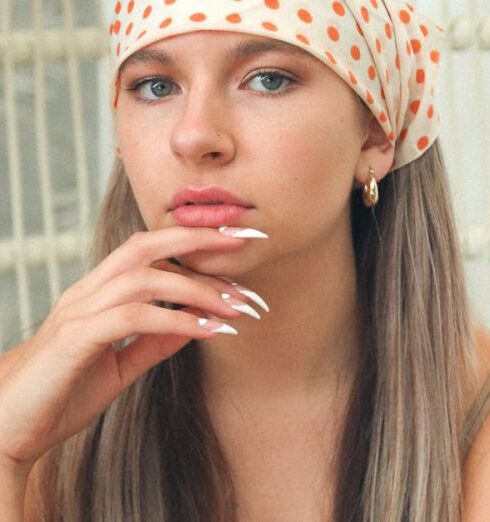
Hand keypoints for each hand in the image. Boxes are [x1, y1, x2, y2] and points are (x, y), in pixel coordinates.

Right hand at [0, 226, 262, 473]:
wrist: (6, 429)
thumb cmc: (60, 394)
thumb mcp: (119, 366)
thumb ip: (153, 343)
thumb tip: (193, 325)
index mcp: (97, 294)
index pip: (147, 251)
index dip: (189, 243)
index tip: (231, 245)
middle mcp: (88, 292)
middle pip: (145, 245)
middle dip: (196, 239)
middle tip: (242, 241)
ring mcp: (79, 312)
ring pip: (145, 278)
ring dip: (196, 288)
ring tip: (236, 306)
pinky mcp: (74, 339)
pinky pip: (133, 318)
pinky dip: (175, 320)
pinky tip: (207, 331)